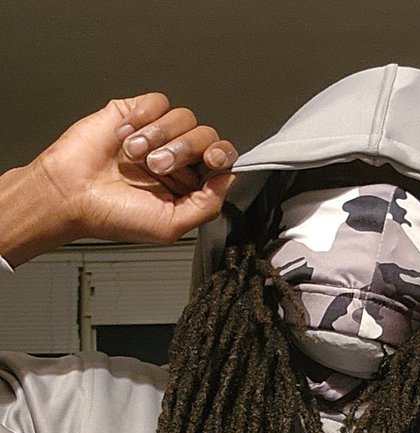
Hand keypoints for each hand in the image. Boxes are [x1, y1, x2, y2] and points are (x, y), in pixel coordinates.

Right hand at [1, 93, 236, 265]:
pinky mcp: (134, 114)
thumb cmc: (114, 216)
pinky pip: (157, 102)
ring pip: (183, 117)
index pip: (220, 160)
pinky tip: (125, 137)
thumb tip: (231, 179)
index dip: (221, 155)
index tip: (212, 160)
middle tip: (157, 166)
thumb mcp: (170, 225)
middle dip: (184, 150)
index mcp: (188, 184)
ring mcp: (156, 135)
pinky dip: (144, 117)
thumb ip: (207, 205)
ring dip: (160, 136)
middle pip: (205, 135)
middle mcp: (176, 158)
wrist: (70, 195)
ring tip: (134, 155)